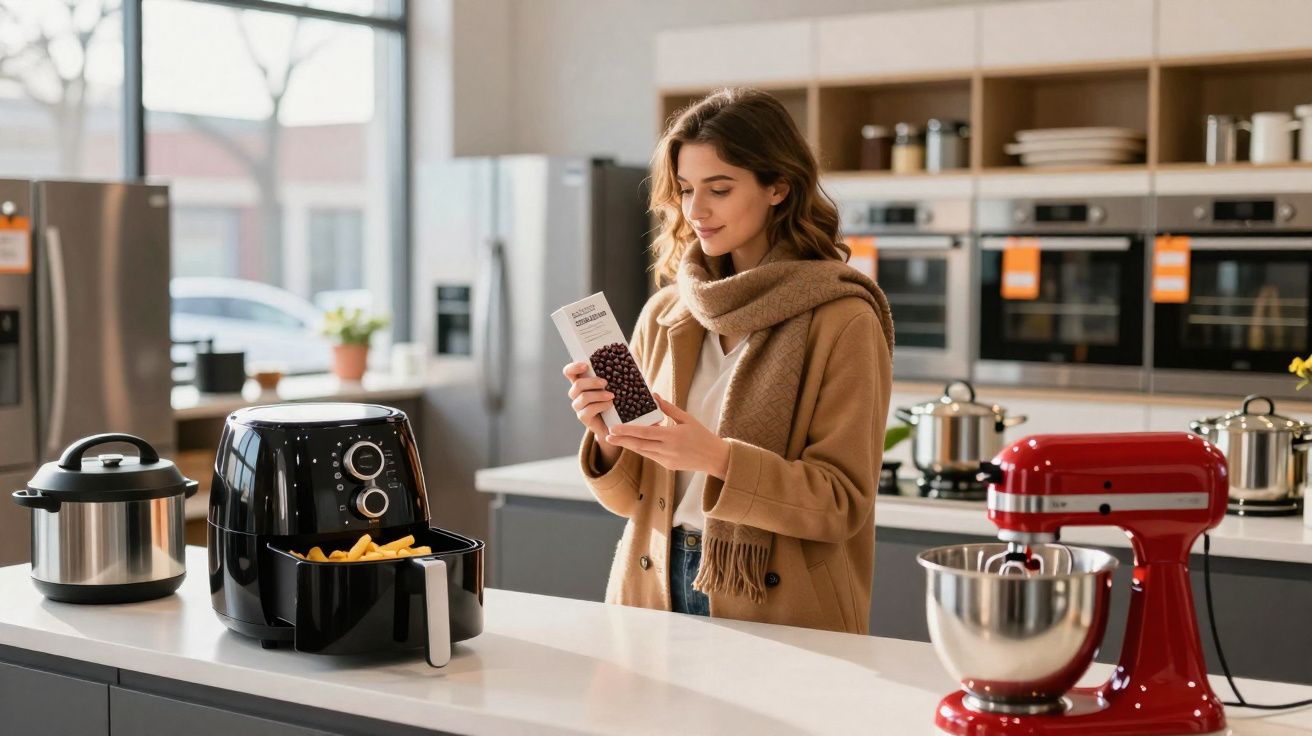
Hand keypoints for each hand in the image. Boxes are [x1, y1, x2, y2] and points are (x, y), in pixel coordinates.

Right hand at [562, 362, 619, 466]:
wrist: (616, 422)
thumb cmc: (615, 398)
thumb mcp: (614, 383)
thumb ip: (613, 371)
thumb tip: (624, 356)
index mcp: (581, 381)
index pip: (569, 372)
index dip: (573, 367)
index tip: (585, 365)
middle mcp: (576, 393)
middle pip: (576, 384)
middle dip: (591, 382)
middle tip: (605, 382)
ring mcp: (578, 406)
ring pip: (583, 397)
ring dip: (598, 395)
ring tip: (612, 395)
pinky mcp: (583, 417)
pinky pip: (588, 410)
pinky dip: (601, 406)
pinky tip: (610, 405)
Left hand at [605, 394, 730, 478]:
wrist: (714, 457)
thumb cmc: (701, 434)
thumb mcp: (686, 418)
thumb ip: (668, 408)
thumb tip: (653, 395)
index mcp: (672, 436)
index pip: (645, 433)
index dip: (628, 431)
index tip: (614, 429)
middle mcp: (668, 450)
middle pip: (639, 445)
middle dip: (622, 440)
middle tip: (607, 436)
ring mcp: (667, 460)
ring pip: (643, 452)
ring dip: (628, 445)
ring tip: (615, 439)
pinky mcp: (667, 466)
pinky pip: (651, 456)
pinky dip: (641, 449)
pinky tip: (632, 443)